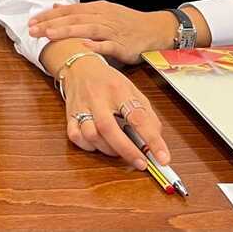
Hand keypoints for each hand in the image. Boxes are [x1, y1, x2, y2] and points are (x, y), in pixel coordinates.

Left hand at [29, 1, 174, 63]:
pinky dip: (96, 44)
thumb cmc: (126, 23)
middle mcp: (102, 16)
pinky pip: (108, 44)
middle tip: (32, 30)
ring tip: (50, 35)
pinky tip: (83, 46)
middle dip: (51, 24)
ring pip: (87, 29)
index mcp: (96, 9)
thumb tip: (56, 7)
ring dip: (68, 31)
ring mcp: (113, 30)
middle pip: (74, 18)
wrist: (155, 29)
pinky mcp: (123, 44)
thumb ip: (78, 11)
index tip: (31, 22)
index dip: (49, 16)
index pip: (68, 10)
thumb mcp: (102, 12)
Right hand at [60, 54, 170, 168]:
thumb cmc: (109, 81)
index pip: (138, 116)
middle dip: (127, 150)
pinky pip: (75, 136)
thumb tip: (157, 140)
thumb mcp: (133, 90)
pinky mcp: (69, 115)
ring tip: (119, 152)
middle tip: (141, 163)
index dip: (152, 139)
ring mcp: (81, 106)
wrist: (79, 67)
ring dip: (108, 149)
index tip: (163, 158)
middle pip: (109, 128)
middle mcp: (98, 98)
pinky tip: (98, 145)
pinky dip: (88, 146)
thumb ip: (146, 114)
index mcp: (119, 90)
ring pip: (91, 134)